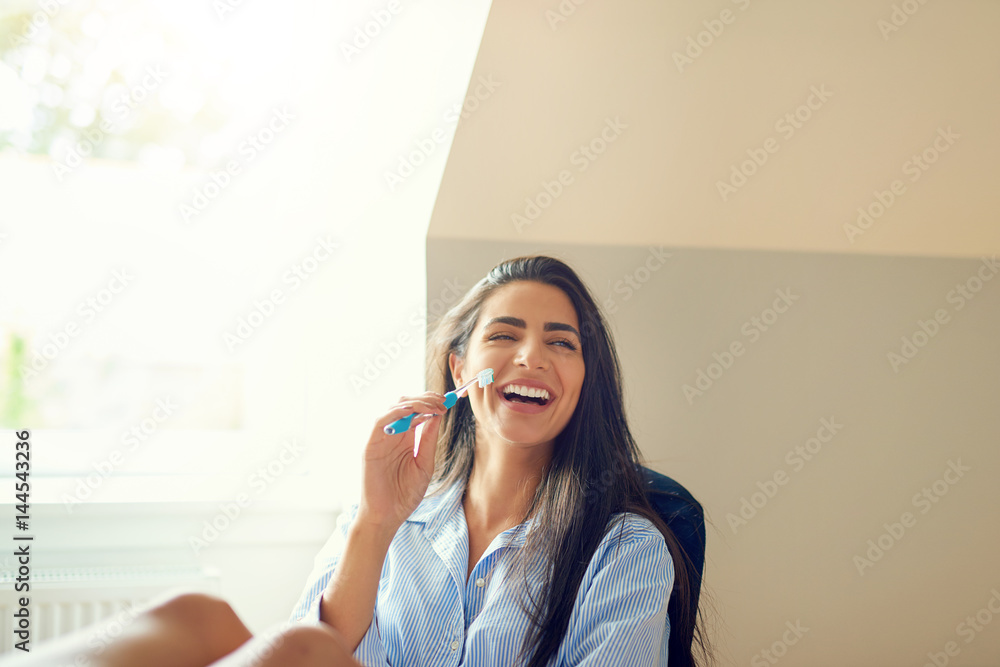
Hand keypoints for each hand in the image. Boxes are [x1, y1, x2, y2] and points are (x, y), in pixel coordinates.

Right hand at [357, 392, 445, 532]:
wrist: (387, 516)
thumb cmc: (405, 495)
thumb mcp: (424, 464)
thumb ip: (428, 440)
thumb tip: (437, 416)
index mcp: (406, 439)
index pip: (416, 412)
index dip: (431, 403)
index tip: (447, 402)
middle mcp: (393, 435)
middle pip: (406, 405)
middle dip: (425, 399)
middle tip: (442, 402)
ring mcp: (381, 439)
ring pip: (394, 409)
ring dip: (414, 403)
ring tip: (432, 406)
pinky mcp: (371, 446)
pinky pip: (380, 421)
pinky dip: (395, 412)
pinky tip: (411, 411)